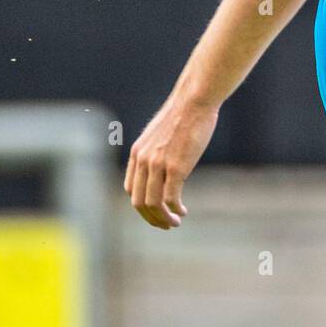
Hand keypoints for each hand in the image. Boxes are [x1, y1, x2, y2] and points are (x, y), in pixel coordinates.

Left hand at [124, 98, 218, 228]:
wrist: (194, 102)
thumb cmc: (182, 115)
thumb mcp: (159, 134)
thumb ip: (155, 150)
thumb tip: (162, 165)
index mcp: (137, 153)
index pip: (131, 190)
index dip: (141, 206)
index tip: (155, 212)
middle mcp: (143, 160)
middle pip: (139, 202)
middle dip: (151, 218)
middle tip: (165, 224)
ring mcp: (159, 165)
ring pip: (154, 204)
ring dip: (164, 219)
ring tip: (175, 222)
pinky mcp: (176, 167)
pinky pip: (171, 198)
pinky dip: (175, 210)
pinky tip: (183, 211)